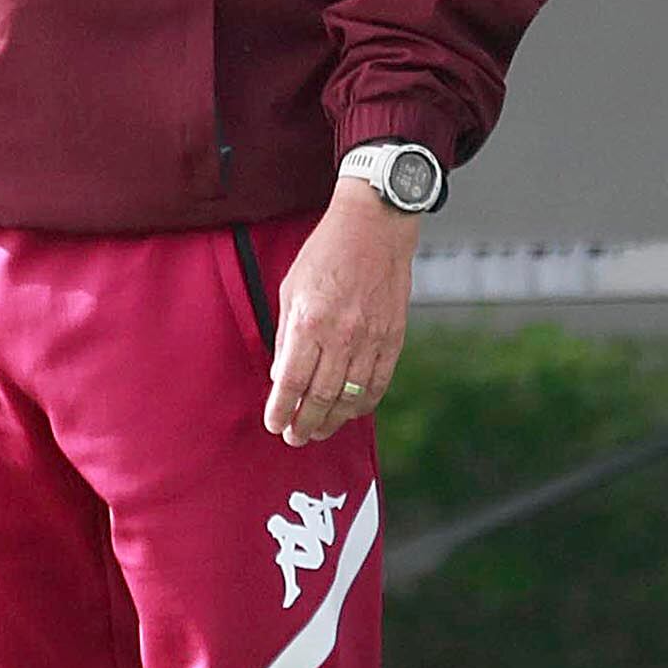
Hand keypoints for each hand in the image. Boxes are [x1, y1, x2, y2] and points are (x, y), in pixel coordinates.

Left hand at [264, 186, 419, 446]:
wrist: (374, 229)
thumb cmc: (325, 255)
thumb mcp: (291, 289)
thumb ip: (287, 336)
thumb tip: (282, 377)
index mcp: (310, 322)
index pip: (292, 382)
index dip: (281, 410)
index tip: (274, 425)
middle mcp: (342, 336)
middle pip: (321, 397)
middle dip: (304, 425)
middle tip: (294, 438)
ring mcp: (372, 339)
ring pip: (350, 397)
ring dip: (332, 421)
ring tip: (317, 431)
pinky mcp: (394, 339)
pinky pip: (378, 384)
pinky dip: (362, 404)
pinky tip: (349, 412)